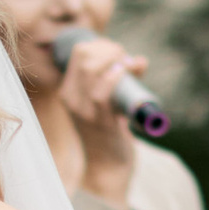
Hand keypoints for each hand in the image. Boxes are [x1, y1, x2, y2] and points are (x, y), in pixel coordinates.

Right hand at [59, 32, 145, 196]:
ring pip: (91, 70)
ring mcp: (83, 111)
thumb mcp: (109, 100)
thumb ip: (123, 79)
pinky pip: (101, 93)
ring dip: (115, 60)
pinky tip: (125, 72)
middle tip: (126, 61)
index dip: (102, 44)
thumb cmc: (110, 130)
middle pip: (85, 55)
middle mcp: (71, 99)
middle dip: (111, 50)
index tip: (118, 53)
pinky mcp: (99, 122)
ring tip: (129, 67)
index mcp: (69, 90)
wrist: (107, 166)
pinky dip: (115, 77)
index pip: (79, 52)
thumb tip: (139, 61)